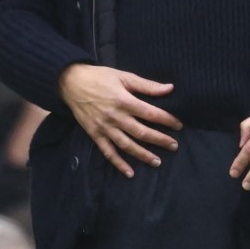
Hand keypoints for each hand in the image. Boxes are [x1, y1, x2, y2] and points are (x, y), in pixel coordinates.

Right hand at [58, 63, 181, 177]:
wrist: (71, 82)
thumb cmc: (99, 77)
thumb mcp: (123, 76)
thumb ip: (147, 85)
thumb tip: (169, 88)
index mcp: (124, 100)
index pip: (151, 113)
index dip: (167, 120)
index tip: (179, 126)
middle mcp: (115, 116)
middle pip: (141, 132)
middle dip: (160, 140)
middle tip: (174, 146)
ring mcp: (104, 127)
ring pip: (127, 145)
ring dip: (143, 155)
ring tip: (157, 162)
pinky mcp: (95, 134)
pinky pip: (108, 152)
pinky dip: (118, 163)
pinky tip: (130, 172)